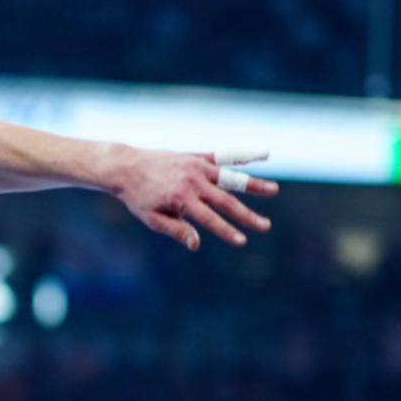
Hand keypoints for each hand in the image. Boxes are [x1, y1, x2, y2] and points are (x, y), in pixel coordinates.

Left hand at [111, 149, 276, 250]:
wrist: (127, 166)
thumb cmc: (138, 197)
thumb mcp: (151, 218)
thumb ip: (175, 230)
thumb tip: (196, 245)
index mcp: (182, 199)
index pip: (209, 219)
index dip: (226, 231)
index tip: (242, 241)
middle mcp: (193, 182)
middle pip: (225, 201)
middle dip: (246, 216)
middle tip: (265, 226)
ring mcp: (197, 167)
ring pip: (230, 177)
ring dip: (253, 184)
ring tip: (274, 191)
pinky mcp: (197, 157)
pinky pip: (223, 157)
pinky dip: (242, 157)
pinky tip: (263, 156)